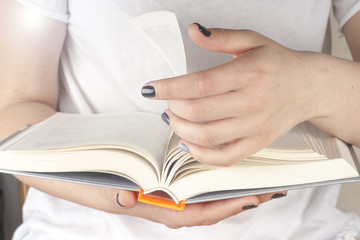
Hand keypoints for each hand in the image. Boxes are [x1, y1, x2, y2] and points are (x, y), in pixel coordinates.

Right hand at [109, 189, 286, 228]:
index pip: (204, 213)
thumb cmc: (104, 185)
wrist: (92, 178)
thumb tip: (129, 198)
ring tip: (256, 174)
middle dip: (241, 196)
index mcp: (166, 211)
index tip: (252, 197)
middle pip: (215, 204)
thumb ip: (120, 197)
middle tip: (266, 185)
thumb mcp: (109, 191)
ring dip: (233, 185)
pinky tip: (229, 165)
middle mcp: (176, 206)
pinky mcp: (175, 183)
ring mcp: (177, 195)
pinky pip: (202, 182)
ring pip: (211, 193)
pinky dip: (218, 175)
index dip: (228, 207)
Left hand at [143, 24, 331, 165]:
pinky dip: (200, 155)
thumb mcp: (252, 41)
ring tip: (174, 118)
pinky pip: (224, 158)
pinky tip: (188, 143)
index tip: (150, 89)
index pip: (199, 84)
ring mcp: (255, 127)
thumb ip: (221, 37)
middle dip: (172, 108)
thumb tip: (193, 31)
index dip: (169, 88)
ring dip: (180, 129)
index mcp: (248, 73)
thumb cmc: (278, 63)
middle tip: (166, 101)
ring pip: (206, 137)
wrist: (310, 87)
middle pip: (198, 112)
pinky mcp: (258, 143)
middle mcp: (252, 102)